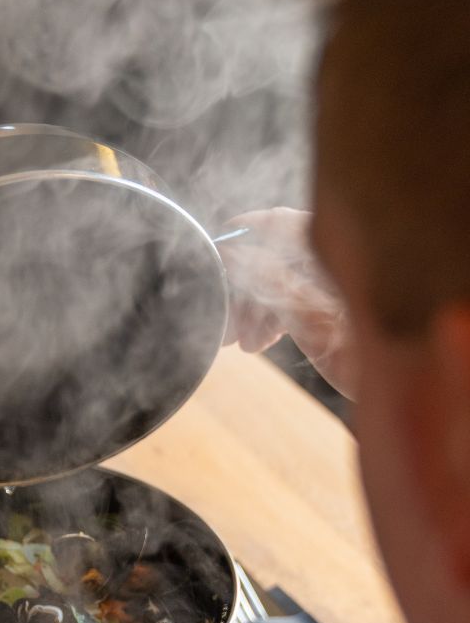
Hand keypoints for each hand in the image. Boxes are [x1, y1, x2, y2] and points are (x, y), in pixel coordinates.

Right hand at [219, 208, 356, 397]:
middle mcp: (342, 259)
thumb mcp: (312, 319)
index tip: (212, 250)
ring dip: (255, 309)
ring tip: (241, 342)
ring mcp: (341, 284)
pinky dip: (274, 318)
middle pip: (277, 256)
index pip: (282, 222)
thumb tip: (231, 252)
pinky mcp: (341, 307)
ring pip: (282, 282)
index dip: (243, 232)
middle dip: (245, 287)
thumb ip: (270, 281)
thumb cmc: (372, 359)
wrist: (410, 400)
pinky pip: (296, 300)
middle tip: (224, 320)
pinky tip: (259, 342)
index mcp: (343, 250)